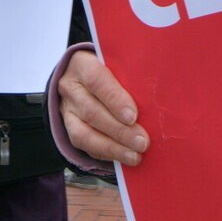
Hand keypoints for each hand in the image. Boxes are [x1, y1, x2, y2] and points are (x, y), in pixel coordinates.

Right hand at [58, 50, 148, 166]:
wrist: (83, 76)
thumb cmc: (110, 68)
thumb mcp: (118, 63)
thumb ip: (130, 76)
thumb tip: (155, 99)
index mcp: (82, 64)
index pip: (96, 80)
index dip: (114, 99)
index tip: (133, 116)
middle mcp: (70, 87)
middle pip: (92, 112)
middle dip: (119, 130)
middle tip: (142, 142)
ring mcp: (66, 110)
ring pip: (84, 133)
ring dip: (113, 147)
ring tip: (135, 156)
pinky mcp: (68, 128)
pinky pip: (84, 146)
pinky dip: (106, 153)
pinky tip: (124, 157)